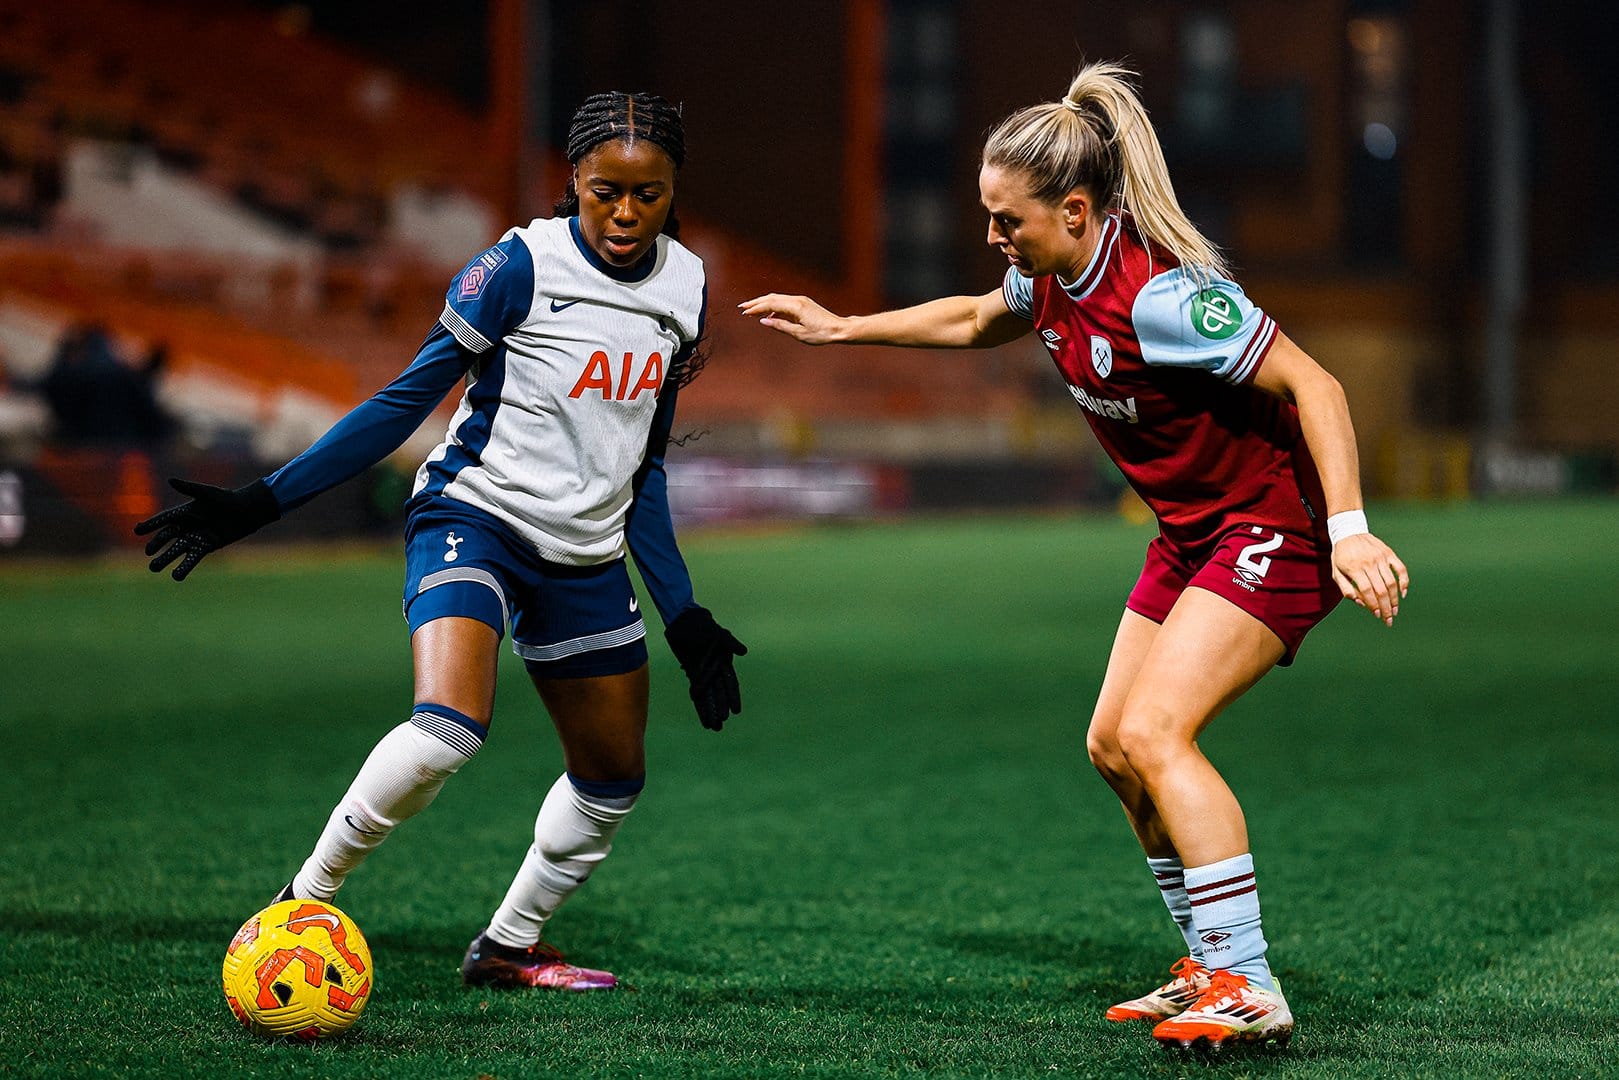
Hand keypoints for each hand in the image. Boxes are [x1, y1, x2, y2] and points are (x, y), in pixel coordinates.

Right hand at [134, 478, 280, 580]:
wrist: (247, 511)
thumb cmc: (228, 499)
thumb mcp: (208, 493)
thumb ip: (189, 488)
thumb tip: (170, 480)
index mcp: (185, 511)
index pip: (164, 519)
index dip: (151, 525)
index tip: (137, 531)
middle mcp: (187, 525)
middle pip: (168, 536)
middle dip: (157, 544)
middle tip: (148, 552)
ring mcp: (196, 537)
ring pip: (177, 550)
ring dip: (165, 559)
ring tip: (154, 568)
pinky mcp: (206, 547)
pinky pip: (192, 558)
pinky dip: (184, 567)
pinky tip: (176, 576)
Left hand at [664, 607, 747, 730]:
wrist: (686, 623)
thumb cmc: (704, 626)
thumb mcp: (718, 633)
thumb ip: (730, 643)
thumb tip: (744, 651)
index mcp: (725, 662)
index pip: (730, 683)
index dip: (733, 697)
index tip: (736, 711)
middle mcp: (716, 671)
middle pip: (719, 694)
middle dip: (720, 708)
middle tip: (721, 725)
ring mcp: (704, 674)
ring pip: (709, 697)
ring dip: (711, 711)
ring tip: (714, 728)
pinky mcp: (693, 674)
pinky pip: (697, 693)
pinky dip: (700, 705)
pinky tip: (704, 717)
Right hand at [738, 293, 845, 344]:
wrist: (838, 329)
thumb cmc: (821, 334)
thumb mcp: (799, 334)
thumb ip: (780, 326)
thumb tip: (763, 320)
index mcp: (795, 307)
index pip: (770, 304)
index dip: (756, 308)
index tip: (745, 312)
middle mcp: (797, 300)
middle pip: (771, 298)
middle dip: (756, 302)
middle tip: (742, 307)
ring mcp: (800, 300)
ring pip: (777, 298)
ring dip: (763, 303)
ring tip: (751, 310)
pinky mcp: (803, 303)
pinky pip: (784, 302)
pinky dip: (773, 306)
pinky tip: (768, 314)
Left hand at [1331, 532, 1408, 625]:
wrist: (1349, 532)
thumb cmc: (1341, 556)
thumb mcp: (1336, 572)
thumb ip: (1346, 589)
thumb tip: (1361, 603)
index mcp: (1354, 569)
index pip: (1367, 591)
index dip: (1373, 605)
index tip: (1377, 615)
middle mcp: (1369, 563)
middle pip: (1381, 589)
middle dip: (1386, 607)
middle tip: (1389, 619)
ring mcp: (1380, 558)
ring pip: (1392, 582)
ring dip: (1395, 599)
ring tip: (1395, 610)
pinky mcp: (1389, 553)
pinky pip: (1401, 569)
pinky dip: (1404, 581)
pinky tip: (1403, 593)